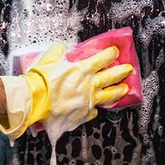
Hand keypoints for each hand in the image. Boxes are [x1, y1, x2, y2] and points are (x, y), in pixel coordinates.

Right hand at [0, 42, 132, 138]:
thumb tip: (62, 48)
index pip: (103, 58)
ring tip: (124, 89)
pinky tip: (94, 108)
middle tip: (129, 69)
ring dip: (118, 91)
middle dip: (122, 71)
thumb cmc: (41, 80)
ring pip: (109, 96)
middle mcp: (90, 85)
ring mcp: (88, 101)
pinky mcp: (83, 115)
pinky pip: (93, 111)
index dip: (111, 54)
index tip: (115, 52)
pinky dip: (94, 109)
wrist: (35, 101)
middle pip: (112, 77)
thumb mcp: (49, 58)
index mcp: (83, 69)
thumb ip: (59, 51)